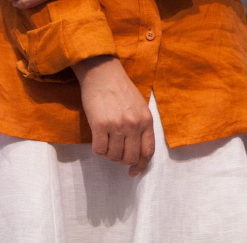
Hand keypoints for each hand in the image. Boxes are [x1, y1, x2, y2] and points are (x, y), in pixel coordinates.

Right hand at [74, 56, 154, 175]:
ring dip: (109, 154)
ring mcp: (117, 126)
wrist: (103, 74)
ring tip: (106, 143)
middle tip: (115, 154)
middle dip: (122, 161)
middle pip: (130, 157)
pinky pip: (99, 150)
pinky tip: (98, 140)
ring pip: (113, 156)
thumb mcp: (140, 107)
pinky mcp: (100, 125)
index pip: (148, 152)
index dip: (141, 165)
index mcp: (146, 120)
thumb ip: (141, 127)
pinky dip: (98, 150)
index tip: (133, 171)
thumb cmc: (121, 90)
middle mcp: (134, 125)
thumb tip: (137, 151)